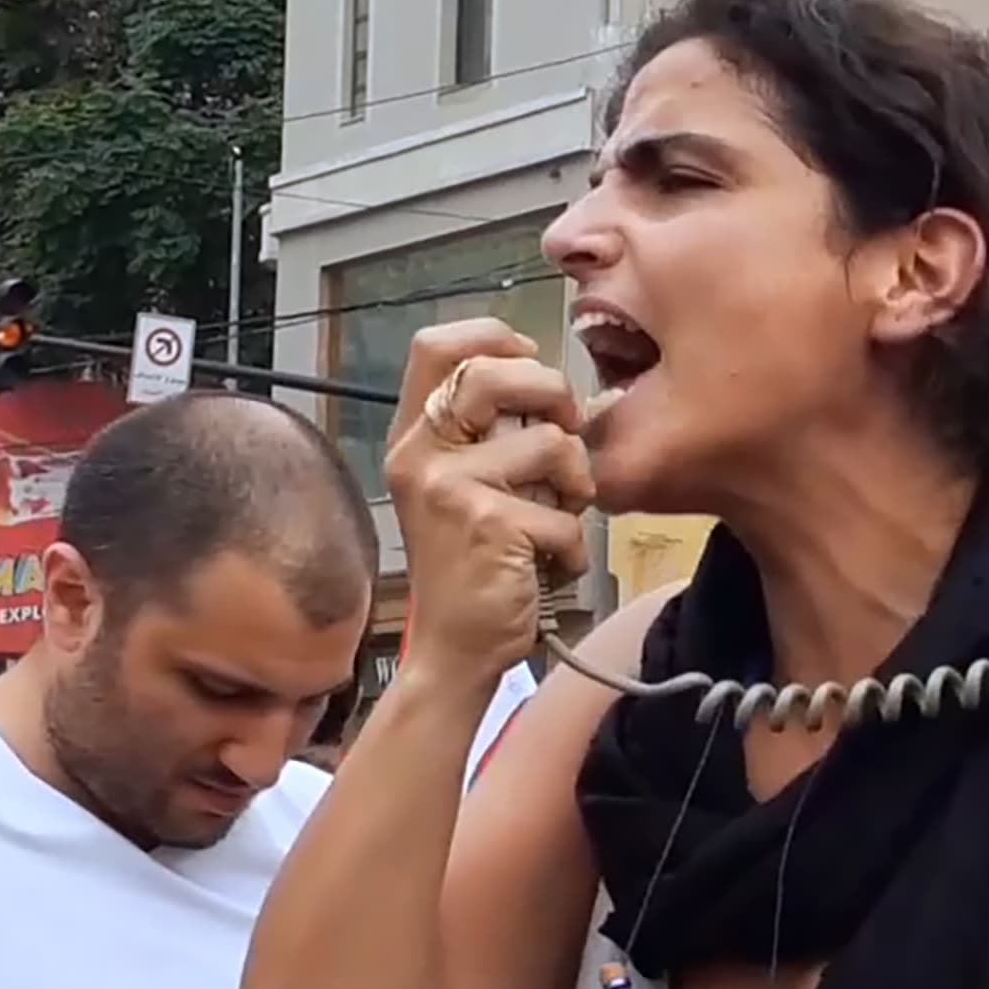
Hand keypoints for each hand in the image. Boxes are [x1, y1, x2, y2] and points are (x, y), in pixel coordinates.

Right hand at [386, 321, 594, 690]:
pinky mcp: (487, 526)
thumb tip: (551, 385)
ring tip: (558, 519)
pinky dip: (572, 547)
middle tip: (567, 436)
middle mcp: (419, 453)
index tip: (531, 359)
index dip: (495, 336)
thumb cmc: (472, 569)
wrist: (453, 651)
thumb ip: (487, 435)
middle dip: (553, 395)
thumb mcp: (460, 489)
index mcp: (413, 436)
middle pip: (495, 373)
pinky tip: (549, 567)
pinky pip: (563, 514)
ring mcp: (449, 488)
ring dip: (575, 484)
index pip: (437, 345)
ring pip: (549, 442)